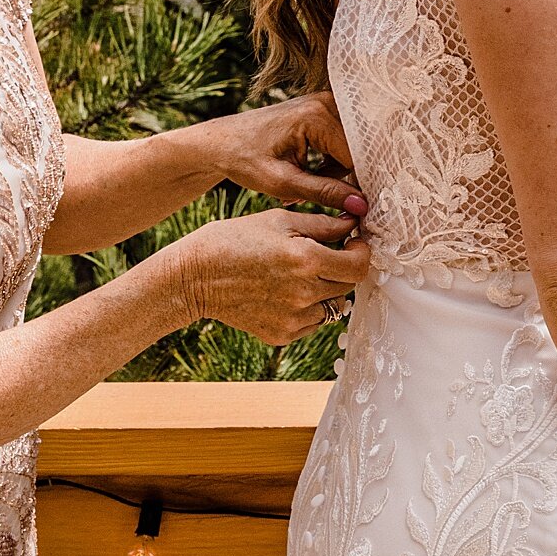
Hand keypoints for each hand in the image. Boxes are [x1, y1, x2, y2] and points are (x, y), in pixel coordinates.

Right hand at [171, 208, 370, 345]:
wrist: (194, 277)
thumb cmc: (233, 240)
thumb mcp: (278, 220)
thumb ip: (322, 224)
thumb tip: (353, 224)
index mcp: (306, 260)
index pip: (359, 265)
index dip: (361, 252)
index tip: (353, 243)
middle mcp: (304, 294)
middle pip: (347, 286)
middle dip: (342, 268)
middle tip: (324, 255)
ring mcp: (293, 318)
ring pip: (332, 306)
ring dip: (326, 290)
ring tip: (299, 273)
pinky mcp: (282, 334)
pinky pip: (312, 322)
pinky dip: (307, 307)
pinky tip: (283, 291)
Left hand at [210, 93, 366, 220]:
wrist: (223, 142)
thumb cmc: (244, 160)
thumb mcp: (282, 182)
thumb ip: (324, 193)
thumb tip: (361, 205)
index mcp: (316, 116)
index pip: (355, 157)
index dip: (352, 186)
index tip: (343, 206)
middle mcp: (326, 102)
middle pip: (357, 151)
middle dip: (340, 178)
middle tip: (308, 194)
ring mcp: (326, 102)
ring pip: (352, 149)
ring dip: (334, 172)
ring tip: (302, 185)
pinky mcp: (323, 109)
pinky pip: (343, 142)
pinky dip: (330, 162)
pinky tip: (307, 172)